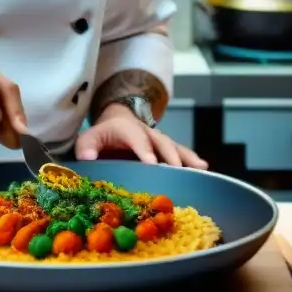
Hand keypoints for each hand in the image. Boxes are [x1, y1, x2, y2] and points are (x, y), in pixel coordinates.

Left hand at [74, 104, 207, 168]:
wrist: (117, 122)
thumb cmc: (102, 136)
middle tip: (176, 169)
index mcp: (126, 129)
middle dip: (169, 155)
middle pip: (160, 141)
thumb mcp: (89, 138)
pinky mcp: (166, 147)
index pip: (135, 136)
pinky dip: (192, 159)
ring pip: (174, 146)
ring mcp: (158, 139)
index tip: (151, 162)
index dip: (144, 149)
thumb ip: (86, 146)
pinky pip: (181, 152)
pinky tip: (204, 168)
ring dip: (186, 157)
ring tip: (199, 168)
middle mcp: (146, 132)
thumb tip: (88, 158)